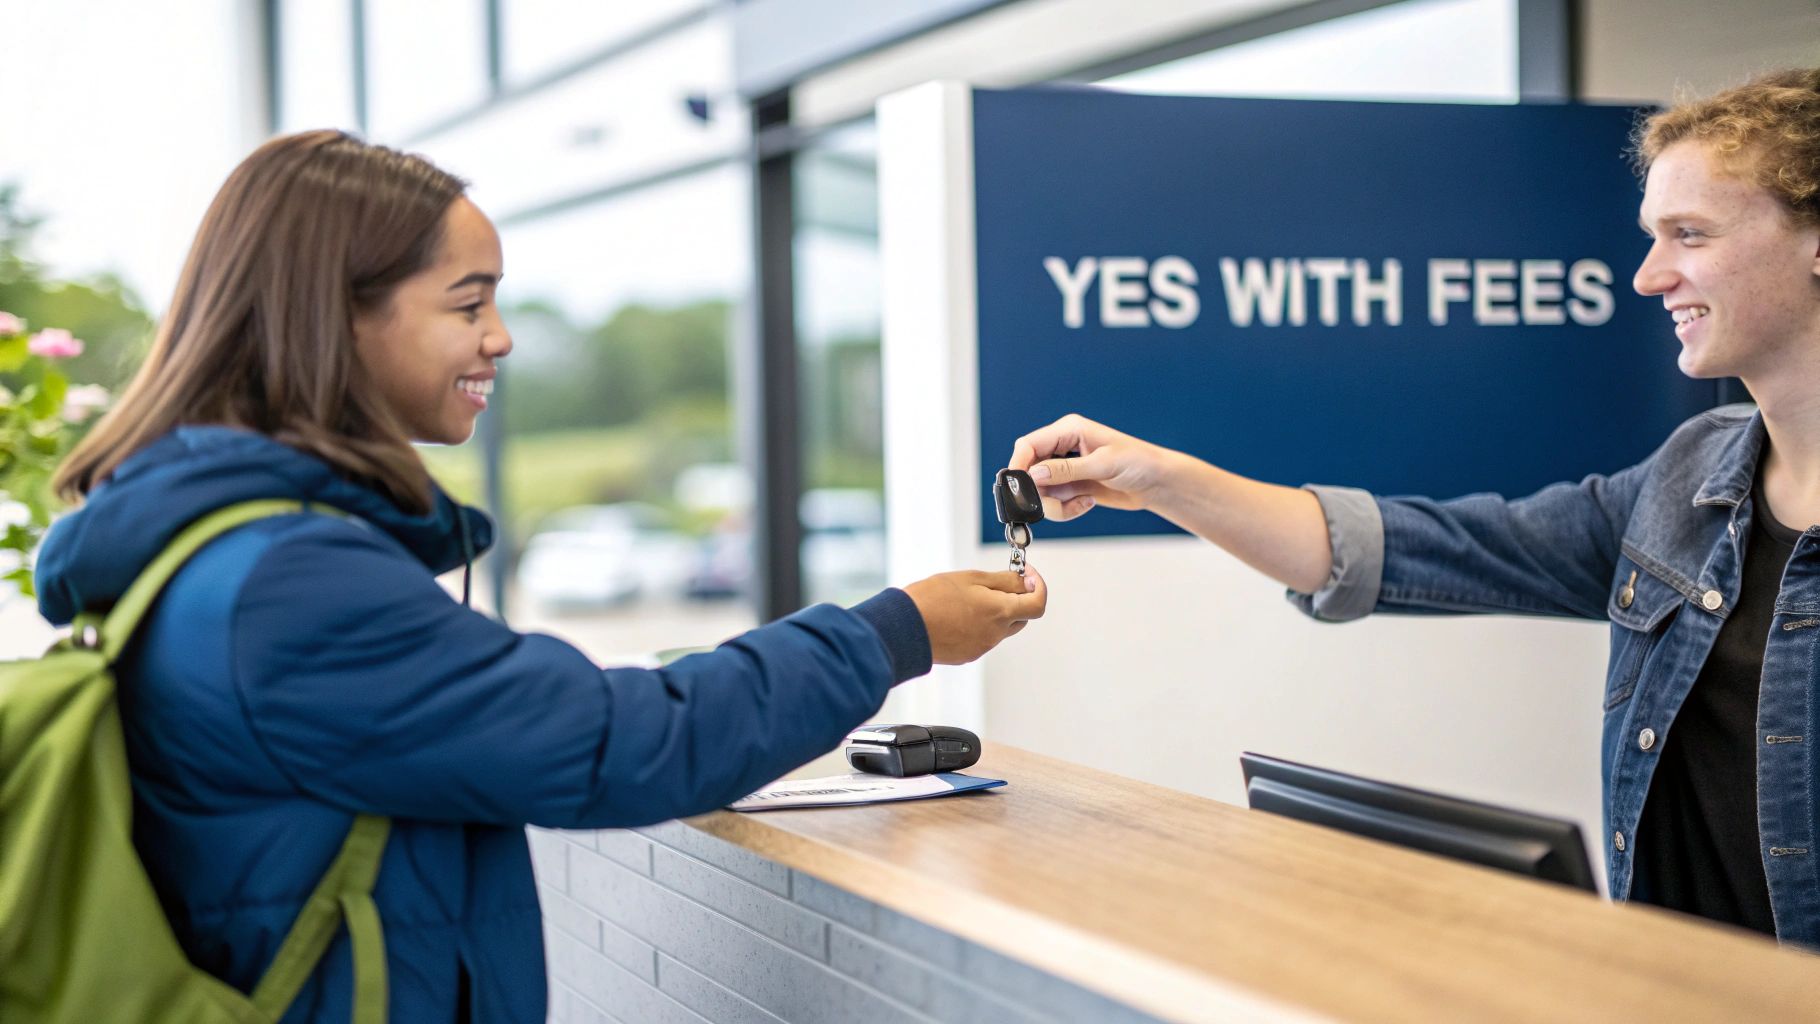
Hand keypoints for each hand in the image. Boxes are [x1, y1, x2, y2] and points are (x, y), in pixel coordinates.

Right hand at [903, 568, 1046, 664]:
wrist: (904, 628)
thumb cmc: (933, 598)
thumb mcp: (971, 578)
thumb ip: (1003, 580)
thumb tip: (1025, 581)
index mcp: (1000, 612)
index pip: (1038, 604)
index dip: (1039, 586)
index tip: (1027, 575)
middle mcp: (996, 634)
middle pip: (1021, 617)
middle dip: (1017, 598)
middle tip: (997, 583)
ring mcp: (983, 647)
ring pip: (1000, 628)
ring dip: (995, 612)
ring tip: (967, 597)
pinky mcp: (968, 655)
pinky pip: (983, 638)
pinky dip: (979, 625)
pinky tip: (957, 615)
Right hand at [1008, 413, 1181, 520]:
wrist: (1158, 483)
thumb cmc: (1139, 462)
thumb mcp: (1103, 464)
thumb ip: (1067, 469)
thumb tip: (1034, 475)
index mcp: (1069, 430)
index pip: (1029, 444)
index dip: (1019, 464)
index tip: (1017, 486)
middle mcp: (1063, 447)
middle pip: (1030, 470)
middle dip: (1039, 491)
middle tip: (1056, 503)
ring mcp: (1066, 469)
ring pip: (1040, 491)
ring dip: (1055, 504)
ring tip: (1081, 504)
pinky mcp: (1072, 486)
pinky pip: (1054, 502)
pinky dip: (1066, 509)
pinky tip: (1087, 504)